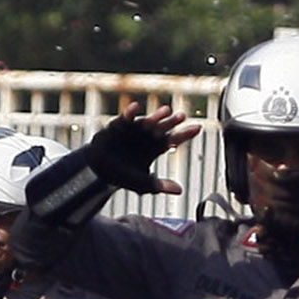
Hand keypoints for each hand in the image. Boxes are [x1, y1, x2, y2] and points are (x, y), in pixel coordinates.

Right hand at [84, 108, 199, 194]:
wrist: (99, 171)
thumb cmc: (123, 177)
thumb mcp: (143, 184)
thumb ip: (160, 185)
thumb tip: (180, 190)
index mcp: (155, 148)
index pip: (174, 139)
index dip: (186, 134)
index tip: (198, 128)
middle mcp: (147, 136)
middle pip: (163, 128)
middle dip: (172, 122)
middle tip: (182, 116)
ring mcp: (135, 129)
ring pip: (148, 120)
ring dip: (156, 116)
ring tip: (166, 111)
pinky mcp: (120, 125)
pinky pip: (126, 117)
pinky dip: (130, 112)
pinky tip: (135, 108)